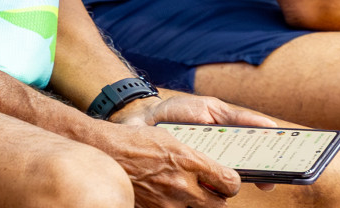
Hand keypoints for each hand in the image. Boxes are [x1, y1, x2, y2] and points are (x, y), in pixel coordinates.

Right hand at [90, 94, 279, 206]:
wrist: (107, 152)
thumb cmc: (138, 141)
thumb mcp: (173, 139)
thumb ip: (195, 158)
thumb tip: (213, 170)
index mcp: (189, 161)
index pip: (229, 182)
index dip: (232, 183)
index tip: (228, 180)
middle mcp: (182, 185)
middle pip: (219, 204)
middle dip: (218, 197)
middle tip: (212, 190)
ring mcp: (168, 202)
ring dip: (198, 204)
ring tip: (187, 192)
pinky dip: (176, 206)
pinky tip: (168, 195)